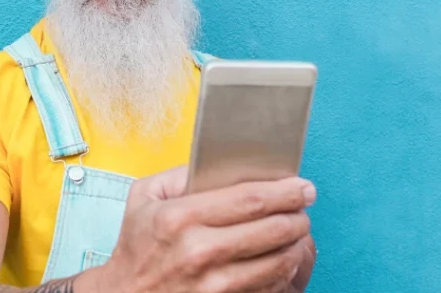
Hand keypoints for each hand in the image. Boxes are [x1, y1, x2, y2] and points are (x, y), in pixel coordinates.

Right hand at [81, 166, 315, 292]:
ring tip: (296, 232)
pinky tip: (282, 259)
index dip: (285, 191)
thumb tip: (219, 161)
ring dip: (296, 243)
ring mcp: (214, 284)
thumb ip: (178, 174)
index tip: (301, 187)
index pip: (250, 198)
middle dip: (298, 215)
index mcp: (180, 217)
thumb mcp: (143, 198)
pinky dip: (284, 272)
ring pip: (279, 260)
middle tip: (303, 208)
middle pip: (273, 228)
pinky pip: (270, 287)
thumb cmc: (137, 248)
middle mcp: (199, 250)